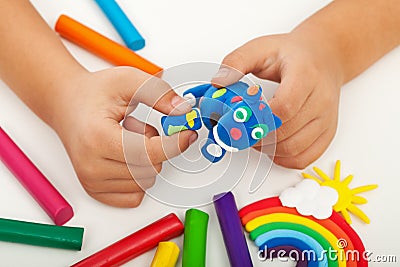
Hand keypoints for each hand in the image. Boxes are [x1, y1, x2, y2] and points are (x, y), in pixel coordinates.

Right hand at [51, 67, 196, 206]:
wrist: (66, 104)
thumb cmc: (93, 94)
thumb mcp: (128, 81)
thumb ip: (158, 93)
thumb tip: (183, 111)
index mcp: (98, 139)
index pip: (149, 153)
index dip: (175, 143)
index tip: (188, 133)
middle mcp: (92, 166)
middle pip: (151, 168)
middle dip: (155, 147)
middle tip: (136, 126)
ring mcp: (92, 182)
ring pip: (146, 181)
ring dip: (146, 160)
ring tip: (126, 139)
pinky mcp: (96, 191)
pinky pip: (135, 195)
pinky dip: (139, 176)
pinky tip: (125, 156)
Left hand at [212, 33, 343, 168]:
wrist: (324, 57)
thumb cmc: (292, 54)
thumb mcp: (261, 48)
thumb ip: (237, 62)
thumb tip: (218, 82)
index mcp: (305, 75)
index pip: (284, 106)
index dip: (258, 118)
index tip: (239, 118)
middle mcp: (321, 99)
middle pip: (287, 131)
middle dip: (257, 135)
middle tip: (240, 130)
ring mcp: (326, 119)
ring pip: (295, 148)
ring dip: (268, 148)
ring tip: (254, 136)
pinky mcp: (327, 132)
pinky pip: (305, 157)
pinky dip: (283, 158)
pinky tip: (272, 146)